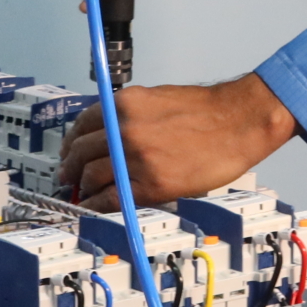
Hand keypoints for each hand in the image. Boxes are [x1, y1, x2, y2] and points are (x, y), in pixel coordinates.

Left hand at [61, 73, 296, 211]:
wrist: (239, 121)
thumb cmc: (208, 110)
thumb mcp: (158, 98)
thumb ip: (129, 114)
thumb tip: (108, 133)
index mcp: (125, 104)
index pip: (83, 124)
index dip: (71, 142)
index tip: (68, 152)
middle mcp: (125, 129)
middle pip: (81, 152)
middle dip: (70, 166)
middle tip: (67, 176)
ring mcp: (137, 157)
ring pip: (92, 176)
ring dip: (83, 187)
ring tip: (83, 193)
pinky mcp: (152, 183)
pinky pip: (112, 198)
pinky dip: (97, 205)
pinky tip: (94, 208)